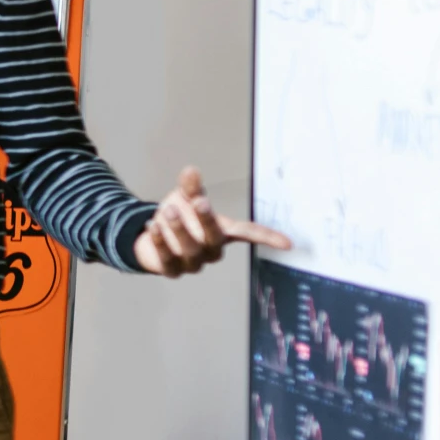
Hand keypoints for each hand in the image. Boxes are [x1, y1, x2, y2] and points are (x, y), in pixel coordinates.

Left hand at [134, 166, 292, 277]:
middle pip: (215, 239)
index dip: (267, 238)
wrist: (152, 237)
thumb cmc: (180, 218)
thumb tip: (191, 170)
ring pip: (190, 250)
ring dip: (179, 229)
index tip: (287, 243)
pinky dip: (161, 244)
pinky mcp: (172, 270)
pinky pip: (168, 260)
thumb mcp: (185, 199)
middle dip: (207, 220)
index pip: (249, 234)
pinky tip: (153, 227)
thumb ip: (190, 188)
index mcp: (222, 232)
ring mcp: (193, 263)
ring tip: (167, 210)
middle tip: (199, 201)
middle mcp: (211, 250)